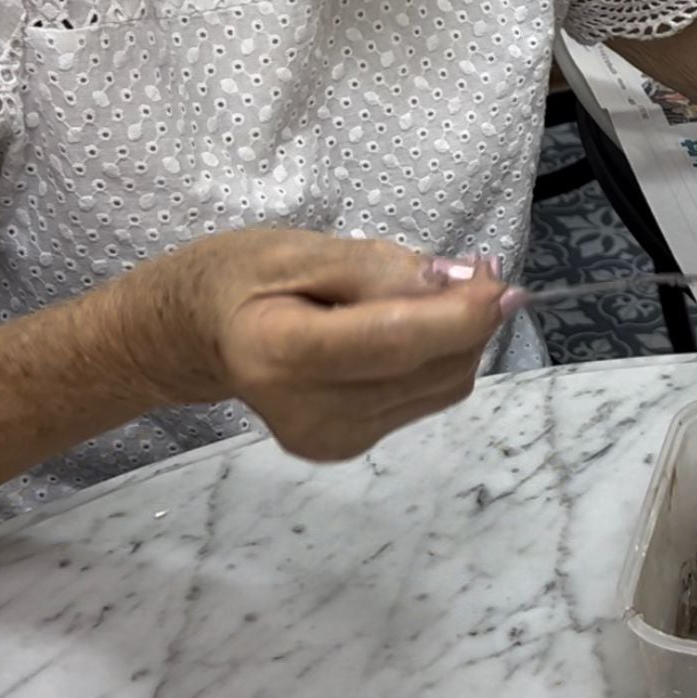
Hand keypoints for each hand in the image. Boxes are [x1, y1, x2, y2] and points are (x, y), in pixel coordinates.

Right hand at [137, 230, 504, 460]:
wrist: (196, 335)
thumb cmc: (240, 278)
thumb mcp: (301, 249)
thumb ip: (382, 268)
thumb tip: (463, 284)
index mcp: (279, 354)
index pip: (392, 343)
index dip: (458, 314)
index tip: (500, 280)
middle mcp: (306, 413)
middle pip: (427, 369)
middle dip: (467, 318)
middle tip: (472, 268)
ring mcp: (329, 440)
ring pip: (440, 387)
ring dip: (458, 337)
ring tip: (430, 293)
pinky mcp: (346, 448)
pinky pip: (425, 398)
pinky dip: (436, 358)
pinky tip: (408, 328)